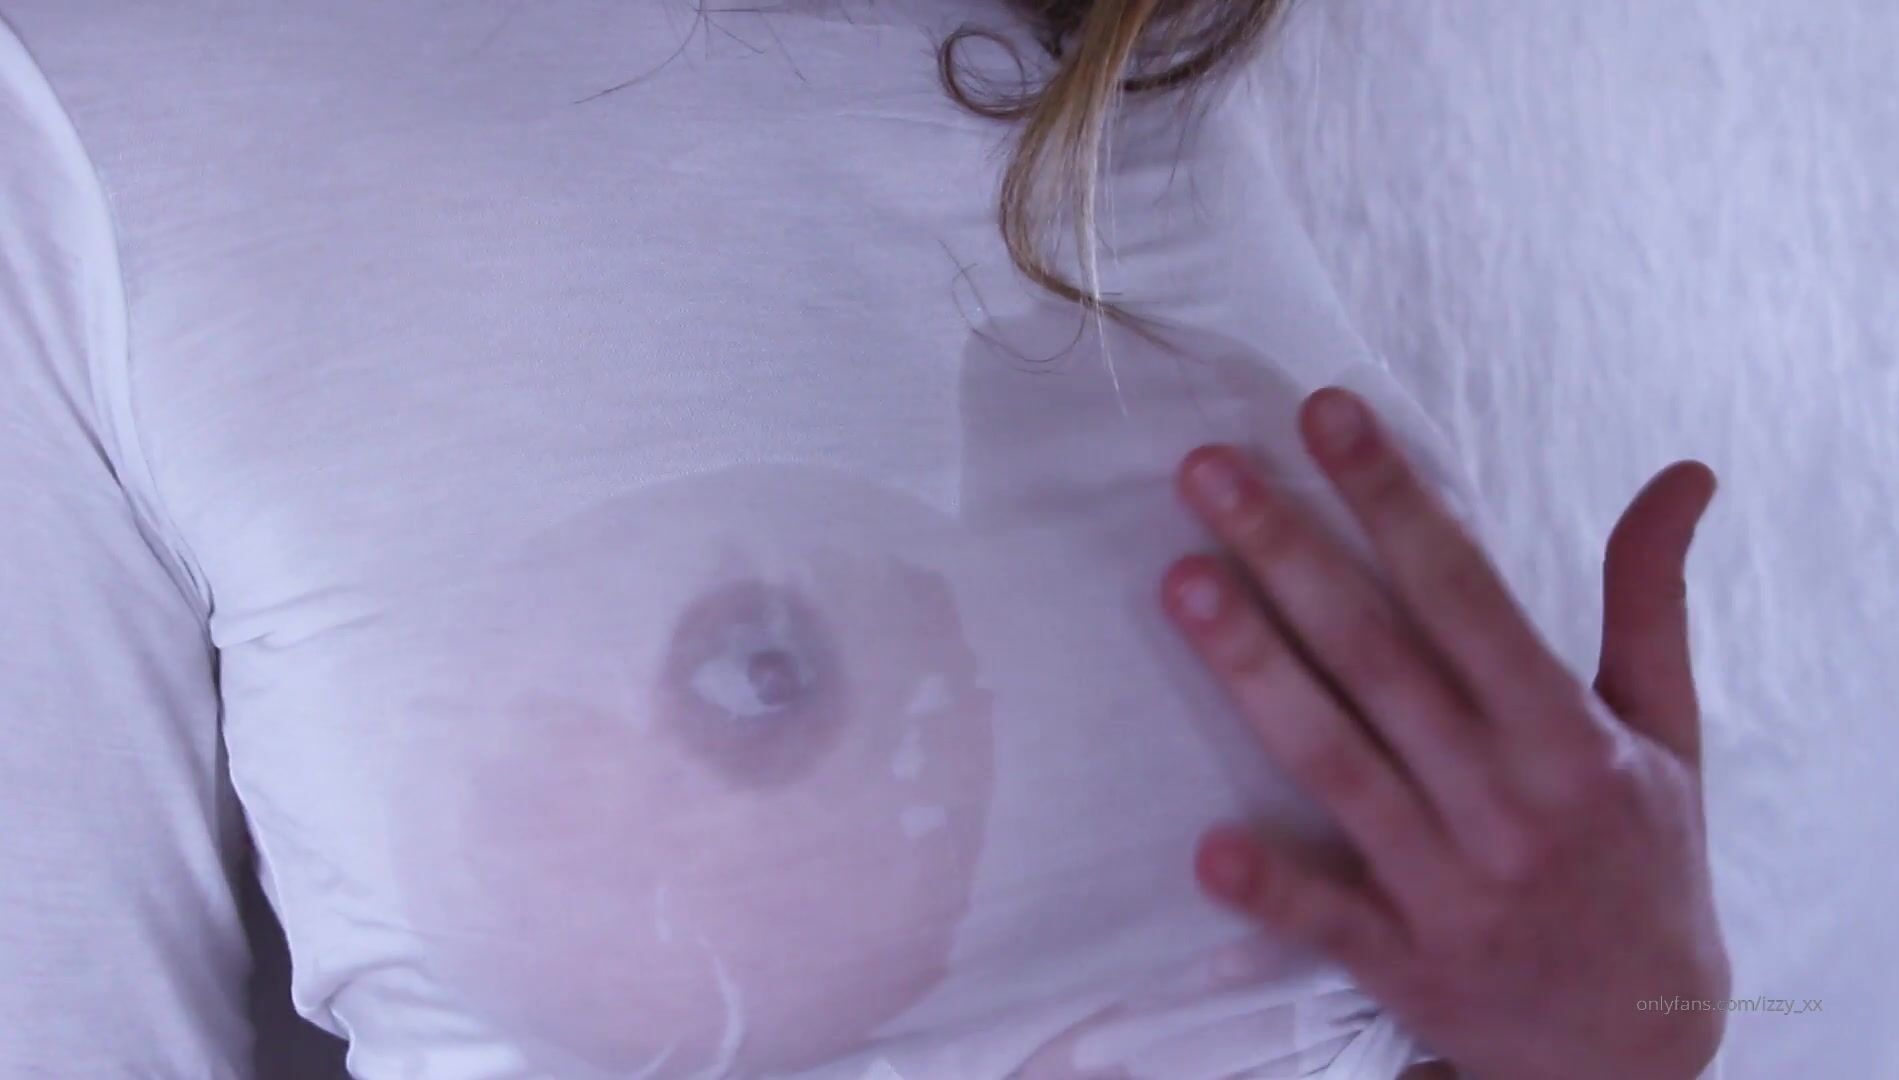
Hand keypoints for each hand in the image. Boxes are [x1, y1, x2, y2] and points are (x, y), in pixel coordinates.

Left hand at [1158, 388, 1729, 1079]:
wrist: (1634, 1048)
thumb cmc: (1642, 863)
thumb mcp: (1668, 733)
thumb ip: (1650, 602)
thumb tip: (1682, 474)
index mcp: (1569, 736)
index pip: (1467, 593)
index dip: (1393, 499)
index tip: (1323, 413)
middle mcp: (1507, 803)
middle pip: (1380, 657)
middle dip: (1291, 554)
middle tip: (1206, 471)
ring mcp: (1449, 886)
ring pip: (1337, 761)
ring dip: (1254, 671)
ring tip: (1180, 581)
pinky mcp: (1403, 962)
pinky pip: (1329, 920)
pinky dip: (1273, 889)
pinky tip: (1208, 848)